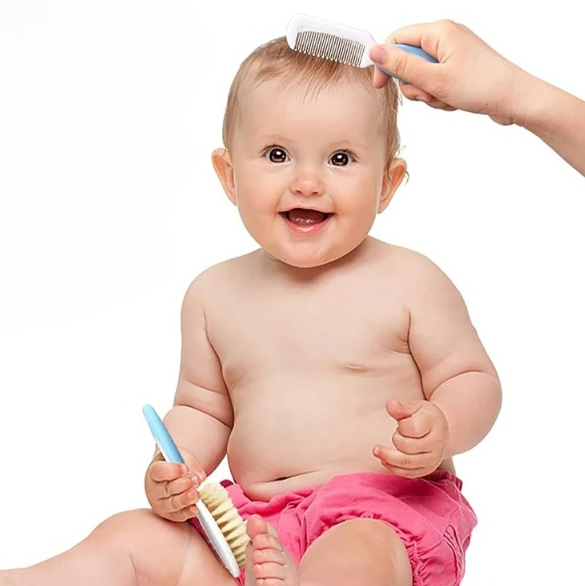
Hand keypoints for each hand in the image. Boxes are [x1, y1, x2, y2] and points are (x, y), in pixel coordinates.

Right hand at [144, 447, 205, 521]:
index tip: (185, 468)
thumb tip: (199, 476)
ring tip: (196, 494)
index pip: (159, 471)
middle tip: (194, 480)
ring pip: (172, 504)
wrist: (173, 477)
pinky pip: (179, 515)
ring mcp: (162, 504)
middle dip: (182, 485)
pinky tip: (195, 509)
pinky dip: (187, 512)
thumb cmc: (175, 466)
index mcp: (154, 472)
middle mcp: (155, 490)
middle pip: (167, 489)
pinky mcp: (171, 514)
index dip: (172, 470)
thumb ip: (189, 464)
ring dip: (185, 499)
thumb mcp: (180, 458)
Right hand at [369, 20, 520, 124]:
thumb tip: (375, 52)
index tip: (381, 84)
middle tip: (428, 94)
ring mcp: (452, 53)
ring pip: (421, 76)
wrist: (514, 99)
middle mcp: (445, 38)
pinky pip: (435, 82)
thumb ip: (402, 66)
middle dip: (414, 84)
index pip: (397, 39)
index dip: (385, 63)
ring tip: (445, 98)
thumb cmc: (482, 86)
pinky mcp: (458, 68)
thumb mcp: (434, 79)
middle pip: (408, 60)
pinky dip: (439, 95)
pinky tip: (453, 100)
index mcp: (439, 32)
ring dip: (427, 93)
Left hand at [373, 399, 448, 477]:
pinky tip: (384, 459)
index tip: (402, 422)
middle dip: (396, 439)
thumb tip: (389, 405)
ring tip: (376, 450)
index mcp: (434, 425)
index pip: (412, 428)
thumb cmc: (425, 417)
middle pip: (407, 447)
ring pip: (406, 462)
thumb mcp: (416, 407)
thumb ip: (402, 407)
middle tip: (397, 432)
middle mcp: (436, 444)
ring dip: (388, 456)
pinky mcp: (426, 469)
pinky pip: (407, 473)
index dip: (402, 425)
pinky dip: (393, 467)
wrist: (442, 430)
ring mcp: (433, 459)